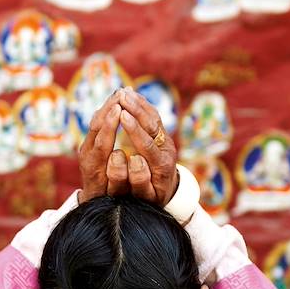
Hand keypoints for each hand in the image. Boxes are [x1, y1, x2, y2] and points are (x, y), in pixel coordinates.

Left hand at [78, 92, 121, 201]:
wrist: (93, 199)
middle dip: (108, 109)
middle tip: (121, 93)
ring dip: (107, 106)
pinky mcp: (88, 142)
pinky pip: (96, 122)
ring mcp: (86, 147)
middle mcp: (87, 154)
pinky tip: (115, 100)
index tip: (118, 109)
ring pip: (95, 122)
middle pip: (95, 127)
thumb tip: (119, 154)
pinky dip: (106, 110)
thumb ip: (116, 174)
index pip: (100, 142)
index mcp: (94, 166)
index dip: (109, 125)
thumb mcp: (114, 191)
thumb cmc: (108, 197)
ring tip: (119, 92)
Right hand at [117, 87, 177, 204]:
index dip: (135, 129)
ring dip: (139, 103)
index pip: (148, 144)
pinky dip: (142, 103)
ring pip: (154, 118)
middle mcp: (167, 149)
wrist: (167, 191)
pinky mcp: (163, 134)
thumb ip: (141, 181)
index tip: (122, 115)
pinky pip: (153, 115)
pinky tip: (131, 94)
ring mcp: (166, 140)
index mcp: (163, 165)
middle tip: (121, 96)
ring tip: (123, 91)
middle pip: (153, 126)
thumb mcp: (148, 196)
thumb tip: (134, 160)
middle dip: (136, 110)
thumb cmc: (153, 197)